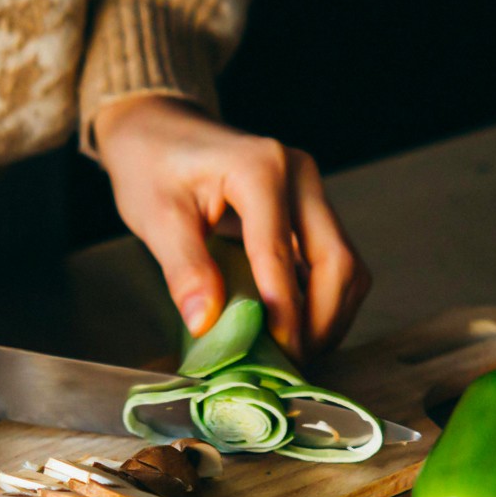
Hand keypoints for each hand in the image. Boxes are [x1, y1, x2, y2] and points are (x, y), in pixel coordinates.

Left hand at [93, 96, 370, 359]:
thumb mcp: (156, 217)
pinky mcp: (307, 210)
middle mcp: (299, 175)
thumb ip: (183, 269)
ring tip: (296, 355)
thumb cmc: (151, 166)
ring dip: (328, 316)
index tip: (277, 357)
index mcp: (261, 169)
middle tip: (292, 366)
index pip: (280, 254)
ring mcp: (310, 191)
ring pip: (344, 265)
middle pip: (336, 261)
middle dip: (320, 322)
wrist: (157, 130)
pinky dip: (320, 301)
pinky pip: (330, 262)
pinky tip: (296, 330)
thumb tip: (206, 323)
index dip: (282, 313)